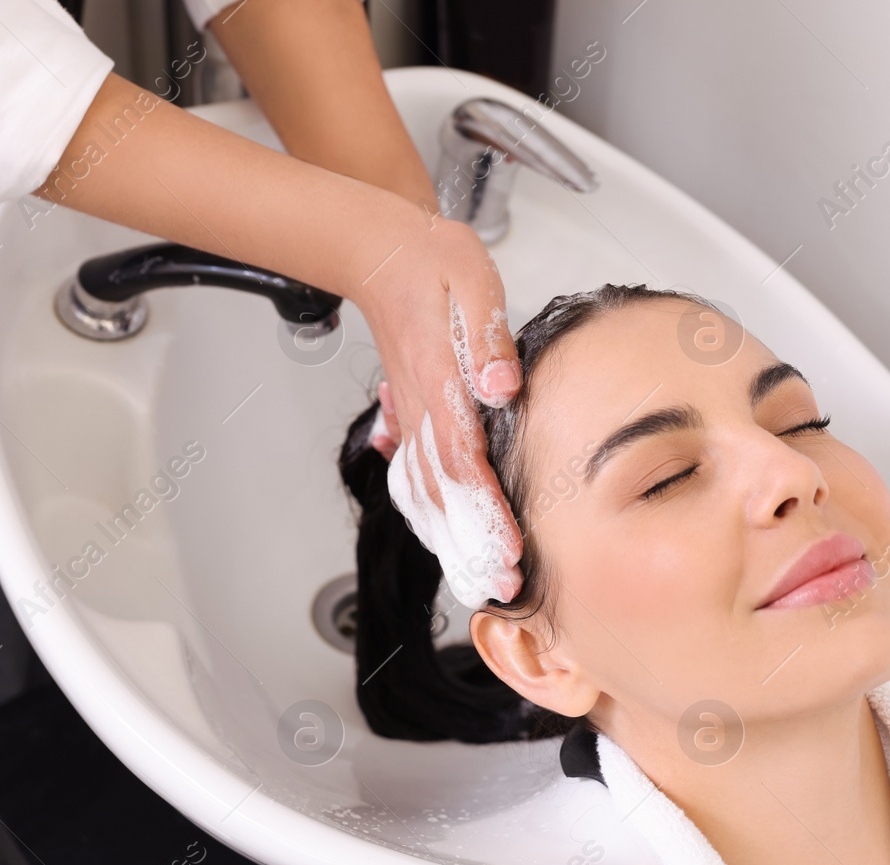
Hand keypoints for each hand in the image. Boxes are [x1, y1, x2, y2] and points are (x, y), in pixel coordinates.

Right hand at [352, 217, 524, 608]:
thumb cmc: (431, 261)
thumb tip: (503, 386)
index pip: (463, 461)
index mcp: (439, 381)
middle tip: (501, 587)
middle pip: (443, 493)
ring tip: (476, 581)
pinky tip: (443, 542)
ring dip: (449, 543)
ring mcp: (410, 416)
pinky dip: (428, 517)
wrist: (381, 251)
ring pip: (424, 493)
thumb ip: (488, 335)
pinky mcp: (409, 416)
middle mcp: (420, 408)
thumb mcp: (471, 280)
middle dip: (472, 547)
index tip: (508, 549)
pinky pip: (413, 478)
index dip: (486, 512)